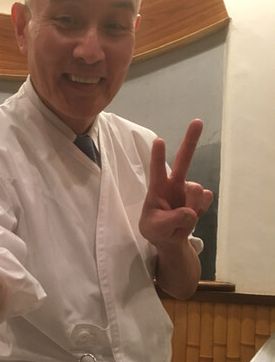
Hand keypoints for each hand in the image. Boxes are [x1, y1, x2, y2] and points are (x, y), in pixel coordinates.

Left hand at [139, 119, 212, 246]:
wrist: (169, 240)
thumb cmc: (155, 228)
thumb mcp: (156, 228)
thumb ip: (172, 220)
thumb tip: (190, 213)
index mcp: (158, 187)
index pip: (157, 169)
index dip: (158, 156)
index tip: (158, 141)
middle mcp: (174, 183)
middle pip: (184, 159)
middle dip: (191, 140)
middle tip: (197, 121)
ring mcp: (189, 190)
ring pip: (197, 191)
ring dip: (191, 207)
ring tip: (180, 220)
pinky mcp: (200, 199)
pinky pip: (206, 200)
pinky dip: (200, 211)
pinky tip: (191, 217)